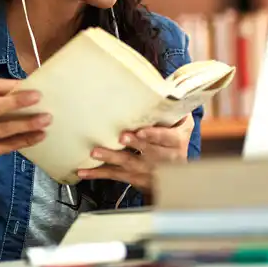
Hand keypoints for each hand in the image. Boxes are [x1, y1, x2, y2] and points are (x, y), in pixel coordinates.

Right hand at [0, 79, 49, 194]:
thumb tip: (28, 92)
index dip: (11, 85)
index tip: (31, 84)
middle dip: (18, 100)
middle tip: (39, 96)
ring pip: (3, 127)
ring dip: (27, 123)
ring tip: (46, 119)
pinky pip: (8, 145)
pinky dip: (25, 139)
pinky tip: (40, 136)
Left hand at [76, 114, 193, 194]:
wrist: (179, 177)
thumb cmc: (175, 141)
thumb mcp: (184, 125)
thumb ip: (177, 109)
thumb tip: (169, 88)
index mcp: (176, 142)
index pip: (166, 138)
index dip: (154, 135)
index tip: (141, 131)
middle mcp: (164, 158)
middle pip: (148, 151)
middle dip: (134, 144)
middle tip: (120, 137)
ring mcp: (148, 170)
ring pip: (129, 164)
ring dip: (112, 158)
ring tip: (96, 152)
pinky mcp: (135, 179)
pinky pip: (116, 176)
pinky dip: (99, 174)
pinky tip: (84, 172)